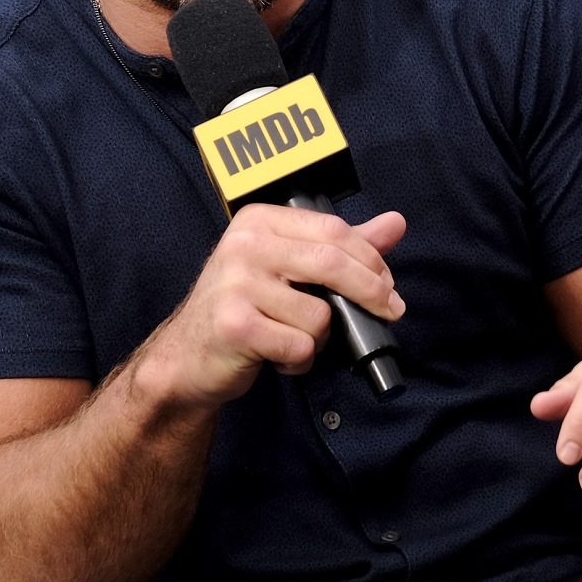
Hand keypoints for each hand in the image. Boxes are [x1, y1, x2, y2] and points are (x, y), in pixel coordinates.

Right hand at [141, 206, 406, 408]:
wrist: (186, 358)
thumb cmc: (243, 309)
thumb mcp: (289, 267)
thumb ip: (341, 246)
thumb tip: (395, 223)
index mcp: (259, 222)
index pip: (333, 230)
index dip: (372, 259)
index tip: (388, 283)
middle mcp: (244, 246)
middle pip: (333, 263)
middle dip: (372, 292)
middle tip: (389, 311)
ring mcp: (236, 285)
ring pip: (319, 314)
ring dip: (321, 338)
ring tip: (294, 339)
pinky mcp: (235, 325)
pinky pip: (299, 345)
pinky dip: (300, 360)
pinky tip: (278, 356)